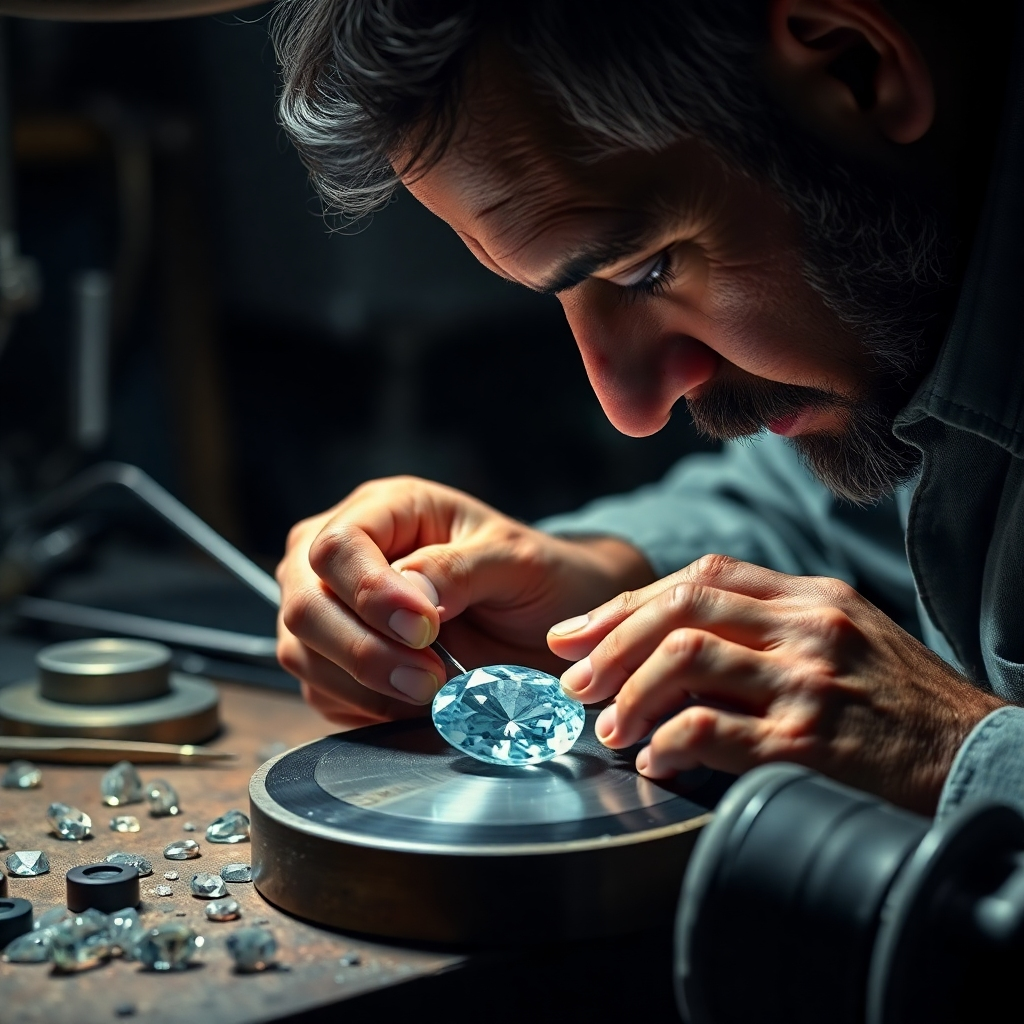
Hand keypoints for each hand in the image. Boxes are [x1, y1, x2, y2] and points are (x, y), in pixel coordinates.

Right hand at [276, 476, 652, 727]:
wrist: (548, 626)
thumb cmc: (533, 577)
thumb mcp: (514, 560)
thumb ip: (457, 569)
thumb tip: (409, 594)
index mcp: (386, 509)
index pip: (339, 546)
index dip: (371, 592)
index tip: (425, 629)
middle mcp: (346, 556)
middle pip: (305, 604)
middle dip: (365, 650)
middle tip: (431, 678)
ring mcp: (332, 610)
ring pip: (302, 653)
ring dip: (366, 685)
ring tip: (433, 690)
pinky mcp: (336, 662)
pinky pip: (324, 693)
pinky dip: (367, 708)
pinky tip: (414, 700)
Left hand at [549, 554, 1003, 813]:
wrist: (974, 755)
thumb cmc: (895, 702)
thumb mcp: (840, 637)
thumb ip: (764, 628)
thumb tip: (666, 644)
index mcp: (808, 596)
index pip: (698, 576)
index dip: (626, 604)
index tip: (578, 634)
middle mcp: (806, 625)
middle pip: (681, 608)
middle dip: (612, 643)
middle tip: (576, 682)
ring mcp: (808, 679)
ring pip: (686, 659)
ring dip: (631, 695)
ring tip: (609, 728)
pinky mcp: (809, 740)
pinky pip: (712, 728)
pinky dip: (669, 742)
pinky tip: (656, 760)